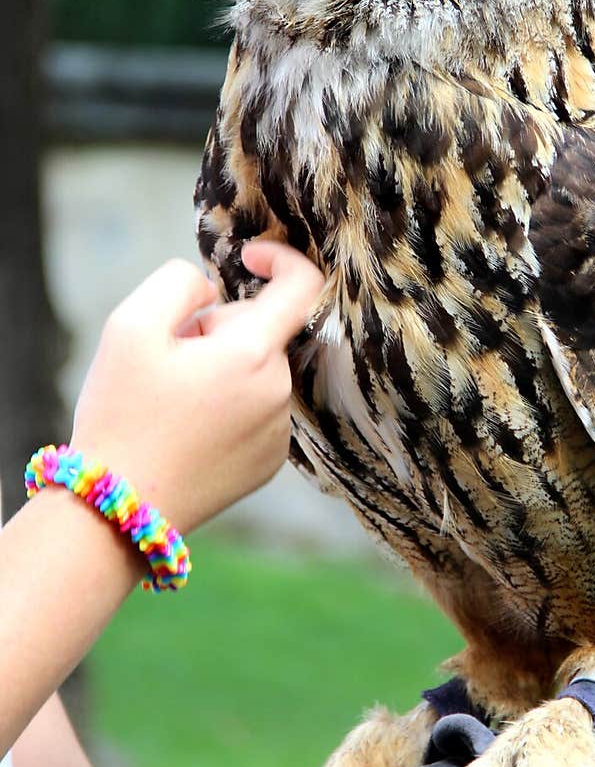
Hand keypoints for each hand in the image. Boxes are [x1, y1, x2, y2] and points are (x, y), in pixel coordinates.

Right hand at [69, 242, 323, 532]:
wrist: (119, 509)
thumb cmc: (121, 415)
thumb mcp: (129, 326)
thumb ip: (180, 282)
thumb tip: (215, 292)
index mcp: (253, 355)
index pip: (303, 286)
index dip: (279, 258)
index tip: (247, 258)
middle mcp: (279, 394)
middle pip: (262, 332)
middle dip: (218, 329)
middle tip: (167, 360)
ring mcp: (279, 433)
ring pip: (257, 372)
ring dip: (222, 369)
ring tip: (172, 403)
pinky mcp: (269, 463)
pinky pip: (256, 411)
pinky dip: (227, 406)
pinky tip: (186, 432)